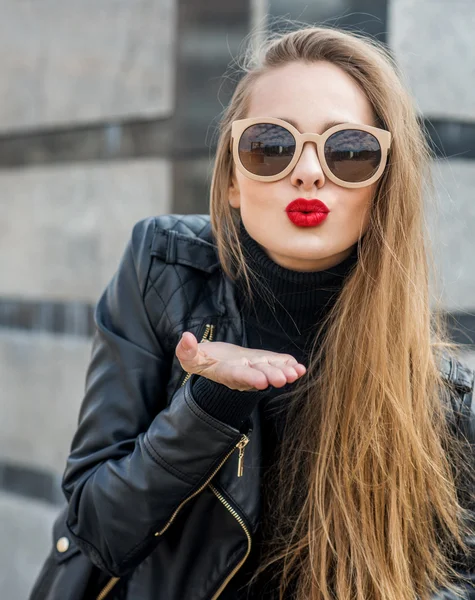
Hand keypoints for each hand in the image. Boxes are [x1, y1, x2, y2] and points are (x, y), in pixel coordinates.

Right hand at [175, 332, 306, 391]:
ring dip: (285, 373)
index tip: (261, 381)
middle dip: (272, 376)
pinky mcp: (265, 362)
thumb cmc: (202, 360)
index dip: (249, 378)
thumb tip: (185, 338)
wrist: (216, 362)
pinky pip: (278, 364)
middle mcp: (244, 374)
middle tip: (283, 379)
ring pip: (272, 371)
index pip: (238, 376)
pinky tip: (300, 368)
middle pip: (259, 375)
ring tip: (297, 373)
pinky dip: (289, 365)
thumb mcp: (191, 357)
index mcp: (226, 372)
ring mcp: (256, 368)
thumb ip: (187, 351)